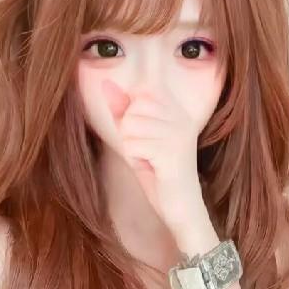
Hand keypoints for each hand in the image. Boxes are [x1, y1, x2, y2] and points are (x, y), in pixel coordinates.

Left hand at [101, 78, 206, 228]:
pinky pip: (133, 144)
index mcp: (174, 108)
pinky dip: (135, 158)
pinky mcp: (172, 148)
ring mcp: (178, 131)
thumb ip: (122, 109)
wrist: (181, 206)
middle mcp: (179, 115)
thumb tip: (107, 83)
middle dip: (129, 132)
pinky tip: (151, 167)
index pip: (142, 91)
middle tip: (146, 151)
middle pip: (133, 108)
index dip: (136, 106)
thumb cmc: (157, 171)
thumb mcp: (135, 136)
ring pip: (130, 126)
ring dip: (132, 146)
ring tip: (149, 159)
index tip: (147, 119)